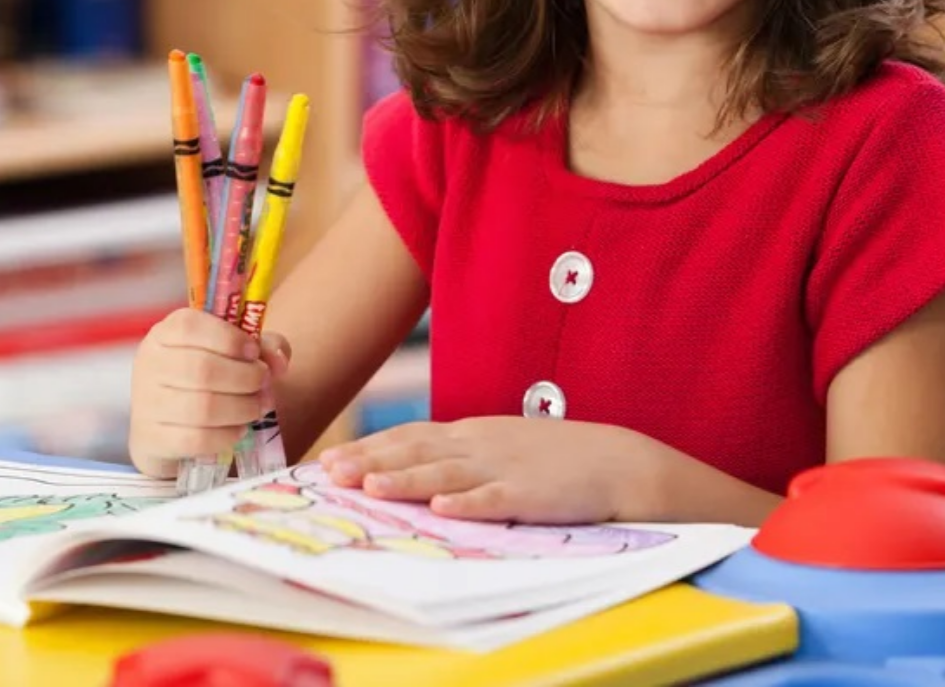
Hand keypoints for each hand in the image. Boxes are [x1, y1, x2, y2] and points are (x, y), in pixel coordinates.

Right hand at [128, 307, 290, 478]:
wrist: (168, 423)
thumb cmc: (207, 375)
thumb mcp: (235, 350)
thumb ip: (263, 346)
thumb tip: (279, 361)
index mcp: (167, 332)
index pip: (190, 327)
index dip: (229, 339)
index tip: (254, 352)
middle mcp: (150, 363)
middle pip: (202, 370)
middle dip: (246, 378)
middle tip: (265, 384)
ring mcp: (146, 403)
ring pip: (202, 407)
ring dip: (242, 408)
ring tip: (258, 407)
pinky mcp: (151, 438)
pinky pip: (195, 439)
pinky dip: (226, 435)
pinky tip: (238, 430)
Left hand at [318, 417, 648, 522]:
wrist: (614, 461)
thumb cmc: (553, 459)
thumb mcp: (500, 446)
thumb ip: (460, 454)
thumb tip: (412, 469)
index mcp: (471, 432)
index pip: (409, 436)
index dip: (369, 448)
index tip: (330, 461)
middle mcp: (479, 444)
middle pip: (416, 451)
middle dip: (370, 461)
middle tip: (330, 472)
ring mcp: (503, 466)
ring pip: (445, 472)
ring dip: (406, 479)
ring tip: (370, 487)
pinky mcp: (530, 492)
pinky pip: (493, 499)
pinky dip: (466, 504)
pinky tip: (442, 510)